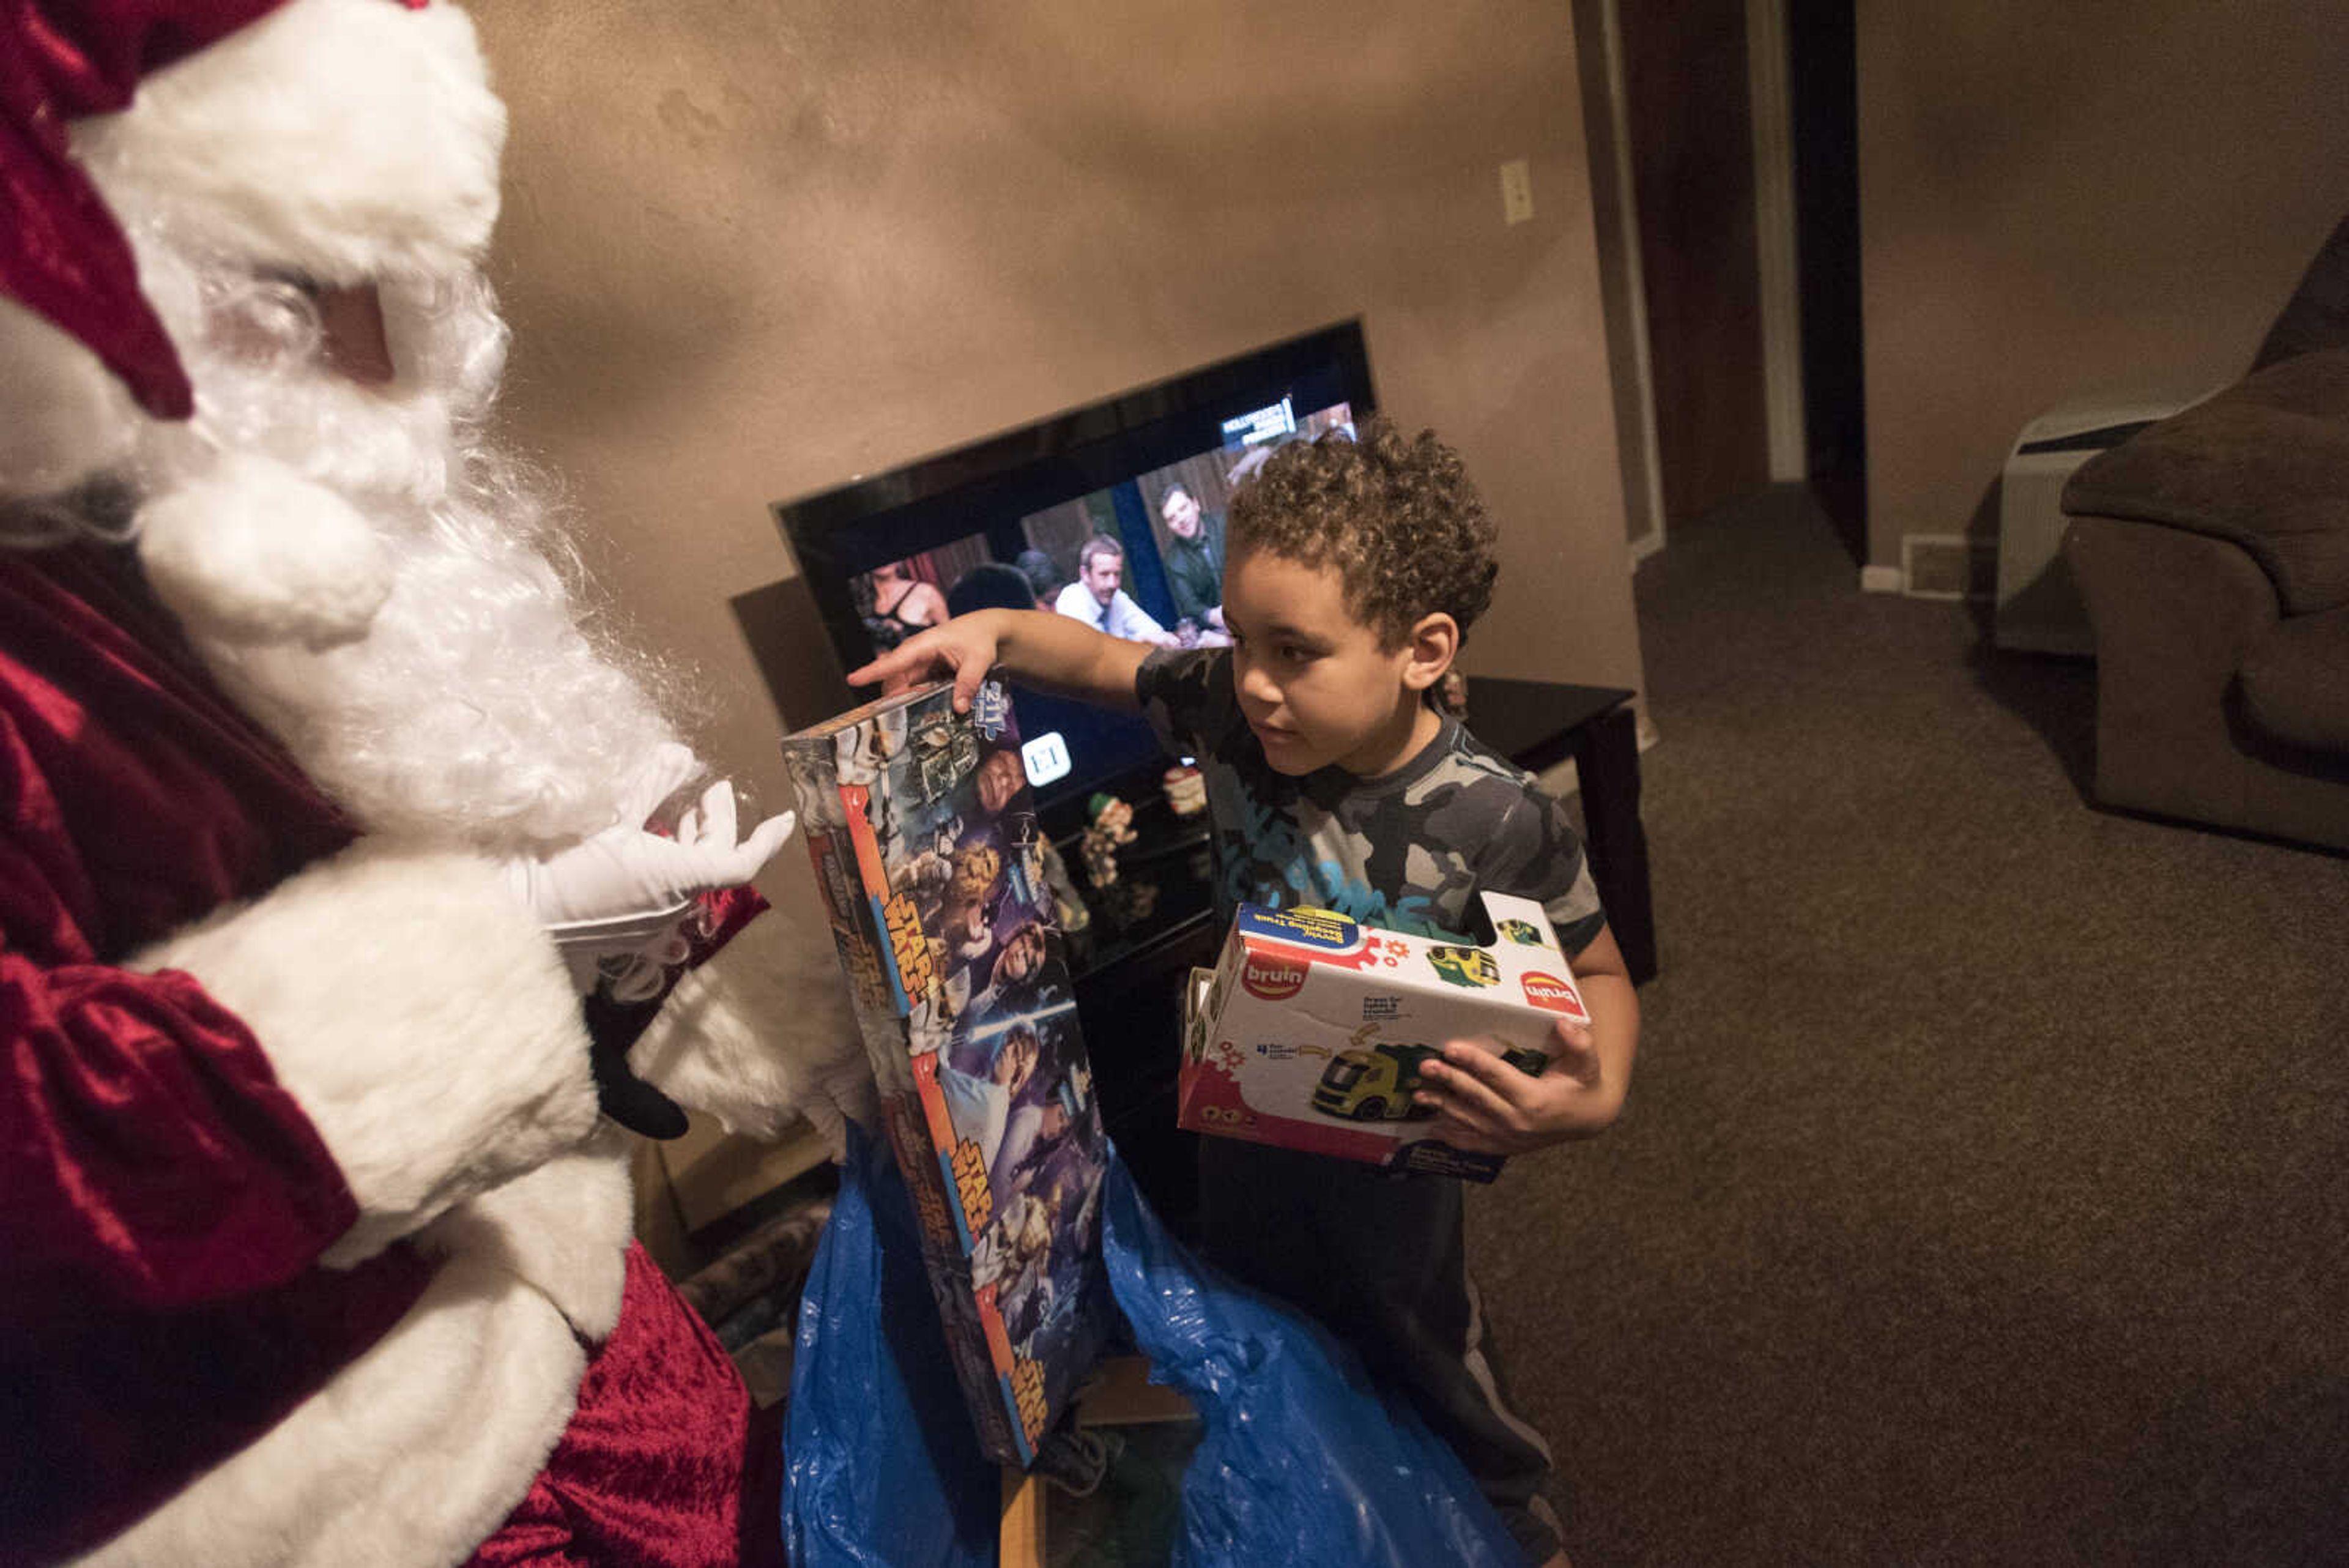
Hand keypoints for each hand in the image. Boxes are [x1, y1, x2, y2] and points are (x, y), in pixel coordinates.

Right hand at [506, 743, 795, 939]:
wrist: (522, 916)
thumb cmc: (567, 867)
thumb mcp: (611, 818)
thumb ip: (650, 786)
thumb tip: (680, 753)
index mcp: (681, 878)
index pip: (741, 861)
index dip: (766, 840)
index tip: (784, 818)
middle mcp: (675, 905)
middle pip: (714, 861)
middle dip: (718, 822)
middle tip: (712, 789)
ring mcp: (654, 921)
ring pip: (690, 876)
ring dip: (693, 840)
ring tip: (684, 810)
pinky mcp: (632, 926)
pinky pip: (665, 892)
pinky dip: (670, 861)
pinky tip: (653, 841)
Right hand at [845, 611, 1003, 712]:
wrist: (986, 629)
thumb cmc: (979, 638)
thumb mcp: (979, 660)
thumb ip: (969, 683)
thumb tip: (959, 708)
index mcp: (923, 645)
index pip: (894, 661)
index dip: (873, 671)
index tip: (853, 679)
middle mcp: (916, 655)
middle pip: (894, 681)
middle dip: (893, 701)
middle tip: (896, 725)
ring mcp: (920, 665)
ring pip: (903, 688)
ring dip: (906, 704)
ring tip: (911, 723)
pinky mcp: (926, 673)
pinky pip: (915, 690)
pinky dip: (918, 702)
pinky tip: (925, 715)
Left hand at [1413, 1017, 1622, 1155]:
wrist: (1589, 1119)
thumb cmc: (1584, 1085)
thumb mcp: (1589, 1062)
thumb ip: (1579, 1043)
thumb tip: (1563, 1023)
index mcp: (1534, 1099)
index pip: (1498, 1076)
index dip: (1473, 1061)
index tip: (1451, 1048)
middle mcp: (1517, 1121)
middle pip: (1476, 1097)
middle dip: (1449, 1080)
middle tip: (1425, 1065)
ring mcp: (1508, 1138)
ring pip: (1469, 1120)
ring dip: (1441, 1107)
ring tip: (1418, 1094)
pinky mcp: (1504, 1146)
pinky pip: (1473, 1143)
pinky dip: (1451, 1136)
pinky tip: (1432, 1127)